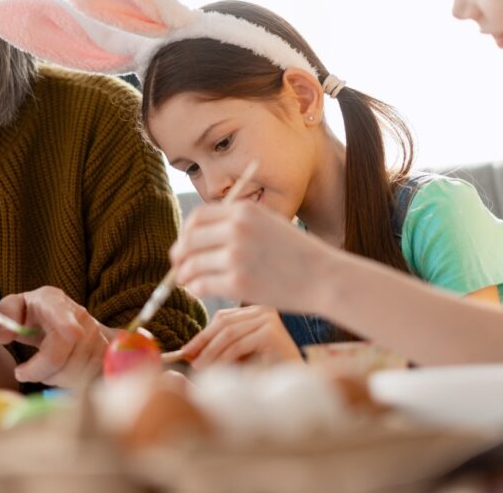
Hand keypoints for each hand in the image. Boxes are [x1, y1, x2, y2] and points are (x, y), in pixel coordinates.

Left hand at [0, 286, 109, 387]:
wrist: (69, 320)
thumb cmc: (35, 314)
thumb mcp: (15, 306)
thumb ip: (5, 315)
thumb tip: (5, 338)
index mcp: (53, 301)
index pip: (60, 312)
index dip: (67, 323)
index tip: (73, 333)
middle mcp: (80, 316)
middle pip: (59, 355)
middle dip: (37, 371)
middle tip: (22, 372)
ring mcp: (96, 336)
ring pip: (71, 372)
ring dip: (50, 377)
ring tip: (42, 367)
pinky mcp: (104, 354)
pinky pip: (84, 379)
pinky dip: (66, 382)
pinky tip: (59, 371)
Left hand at [170, 201, 337, 309]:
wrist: (324, 277)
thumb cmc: (297, 254)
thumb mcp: (269, 224)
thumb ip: (236, 225)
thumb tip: (197, 237)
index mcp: (244, 211)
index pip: (197, 217)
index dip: (185, 232)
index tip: (184, 244)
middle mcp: (237, 230)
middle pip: (189, 240)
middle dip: (179, 255)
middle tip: (178, 266)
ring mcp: (236, 256)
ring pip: (192, 265)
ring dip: (185, 275)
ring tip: (187, 281)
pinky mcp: (238, 283)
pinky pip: (202, 285)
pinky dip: (195, 289)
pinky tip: (199, 291)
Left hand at [179, 305, 302, 368]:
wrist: (294, 385)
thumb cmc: (265, 371)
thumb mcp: (236, 355)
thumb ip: (215, 349)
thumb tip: (185, 352)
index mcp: (256, 310)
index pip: (222, 318)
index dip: (202, 335)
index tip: (184, 351)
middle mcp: (264, 309)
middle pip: (223, 322)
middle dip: (203, 342)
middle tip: (188, 359)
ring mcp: (269, 318)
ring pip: (228, 333)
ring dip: (210, 352)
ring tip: (199, 367)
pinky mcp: (271, 332)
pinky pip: (238, 344)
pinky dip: (223, 357)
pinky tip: (216, 369)